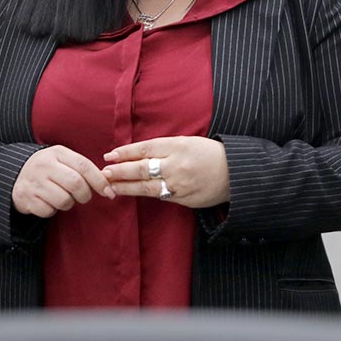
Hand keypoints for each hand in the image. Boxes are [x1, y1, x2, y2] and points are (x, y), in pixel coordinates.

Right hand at [12, 145, 114, 217]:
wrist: (14, 174)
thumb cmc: (47, 168)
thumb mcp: (62, 159)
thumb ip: (82, 167)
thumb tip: (107, 181)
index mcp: (57, 153)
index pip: (84, 166)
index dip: (99, 180)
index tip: (108, 191)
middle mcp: (45, 165)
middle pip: (76, 184)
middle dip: (85, 195)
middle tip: (83, 197)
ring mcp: (34, 182)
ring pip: (64, 200)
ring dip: (68, 203)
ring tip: (63, 197)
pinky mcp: (26, 198)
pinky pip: (49, 211)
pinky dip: (52, 210)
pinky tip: (48, 202)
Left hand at [102, 136, 229, 207]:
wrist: (236, 172)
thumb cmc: (210, 153)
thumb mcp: (188, 142)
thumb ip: (165, 147)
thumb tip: (137, 154)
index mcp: (178, 146)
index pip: (145, 149)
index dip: (125, 153)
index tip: (109, 155)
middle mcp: (177, 164)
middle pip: (142, 168)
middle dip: (120, 171)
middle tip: (104, 172)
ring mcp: (180, 183)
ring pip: (147, 186)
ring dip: (126, 187)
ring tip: (111, 186)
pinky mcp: (184, 198)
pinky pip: (160, 196)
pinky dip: (144, 194)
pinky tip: (132, 193)